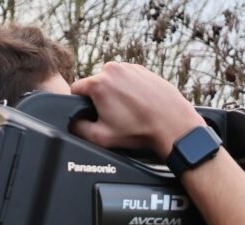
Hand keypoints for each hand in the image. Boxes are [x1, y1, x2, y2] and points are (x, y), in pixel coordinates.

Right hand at [69, 62, 203, 157]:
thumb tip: (71, 121)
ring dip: (116, 94)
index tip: (95, 115)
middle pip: (95, 85)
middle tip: (116, 117)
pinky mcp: (144, 70)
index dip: (82, 105)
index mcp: (99, 83)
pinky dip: (131, 90)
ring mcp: (130, 67)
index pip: (76, 90)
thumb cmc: (140, 131)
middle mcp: (113, 69)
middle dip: (101, 100)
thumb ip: (78, 128)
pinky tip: (140, 104)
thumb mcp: (102, 137)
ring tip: (130, 111)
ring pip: (113, 81)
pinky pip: (128, 79)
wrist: (173, 125)